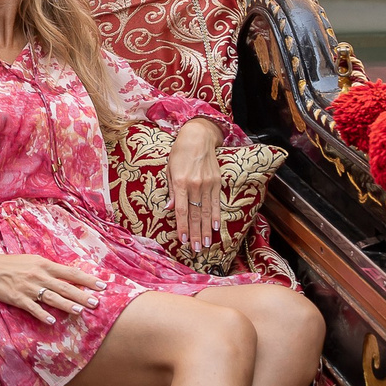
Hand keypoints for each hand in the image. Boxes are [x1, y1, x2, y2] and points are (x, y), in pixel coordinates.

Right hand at [0, 241, 102, 325]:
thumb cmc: (13, 264)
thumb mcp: (34, 261)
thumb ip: (51, 269)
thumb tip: (70, 277)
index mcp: (45, 265)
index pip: (71, 273)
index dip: (88, 279)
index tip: (103, 285)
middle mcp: (39, 275)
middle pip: (65, 287)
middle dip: (82, 295)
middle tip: (97, 303)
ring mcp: (28, 287)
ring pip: (52, 297)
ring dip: (67, 305)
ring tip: (80, 312)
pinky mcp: (18, 298)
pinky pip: (33, 308)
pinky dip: (43, 315)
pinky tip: (53, 321)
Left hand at [168, 117, 224, 252]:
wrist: (198, 137)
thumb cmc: (179, 153)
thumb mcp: (169, 169)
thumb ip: (171, 190)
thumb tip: (169, 208)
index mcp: (180, 182)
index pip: (181, 210)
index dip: (182, 226)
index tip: (182, 240)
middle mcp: (195, 184)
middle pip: (195, 214)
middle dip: (195, 233)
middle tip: (195, 249)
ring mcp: (208, 184)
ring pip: (207, 211)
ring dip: (206, 229)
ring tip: (205, 244)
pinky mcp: (217, 182)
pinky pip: (216, 202)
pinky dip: (216, 215)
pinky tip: (216, 227)